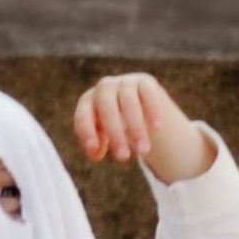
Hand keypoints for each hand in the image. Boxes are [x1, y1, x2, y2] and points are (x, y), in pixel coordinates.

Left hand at [72, 73, 215, 184]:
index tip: (97, 153)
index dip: (88, 132)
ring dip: (136, 127)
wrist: (138, 105)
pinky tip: (156, 128)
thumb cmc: (113, 127)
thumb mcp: (102, 137)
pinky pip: (148, 93)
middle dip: (115, 133)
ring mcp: (124, 82)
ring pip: (128, 101)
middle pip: (106, 106)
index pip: (82, 115)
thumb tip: (95, 153)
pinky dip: (152, 109)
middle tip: (123, 157)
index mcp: (88, 102)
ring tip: (142, 151)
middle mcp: (104, 88)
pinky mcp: (145, 81)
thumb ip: (96, 146)